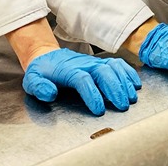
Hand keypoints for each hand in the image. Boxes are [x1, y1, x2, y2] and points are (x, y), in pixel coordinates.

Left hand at [22, 48, 141, 115]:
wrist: (47, 57)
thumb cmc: (42, 72)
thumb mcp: (32, 81)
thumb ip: (39, 87)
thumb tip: (50, 93)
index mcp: (68, 70)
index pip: (83, 80)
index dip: (93, 94)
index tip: (99, 110)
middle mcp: (84, 64)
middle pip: (103, 72)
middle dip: (114, 89)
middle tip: (122, 106)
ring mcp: (94, 62)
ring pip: (113, 67)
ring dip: (124, 81)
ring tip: (131, 97)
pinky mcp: (100, 63)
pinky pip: (117, 64)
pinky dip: (128, 72)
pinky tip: (135, 84)